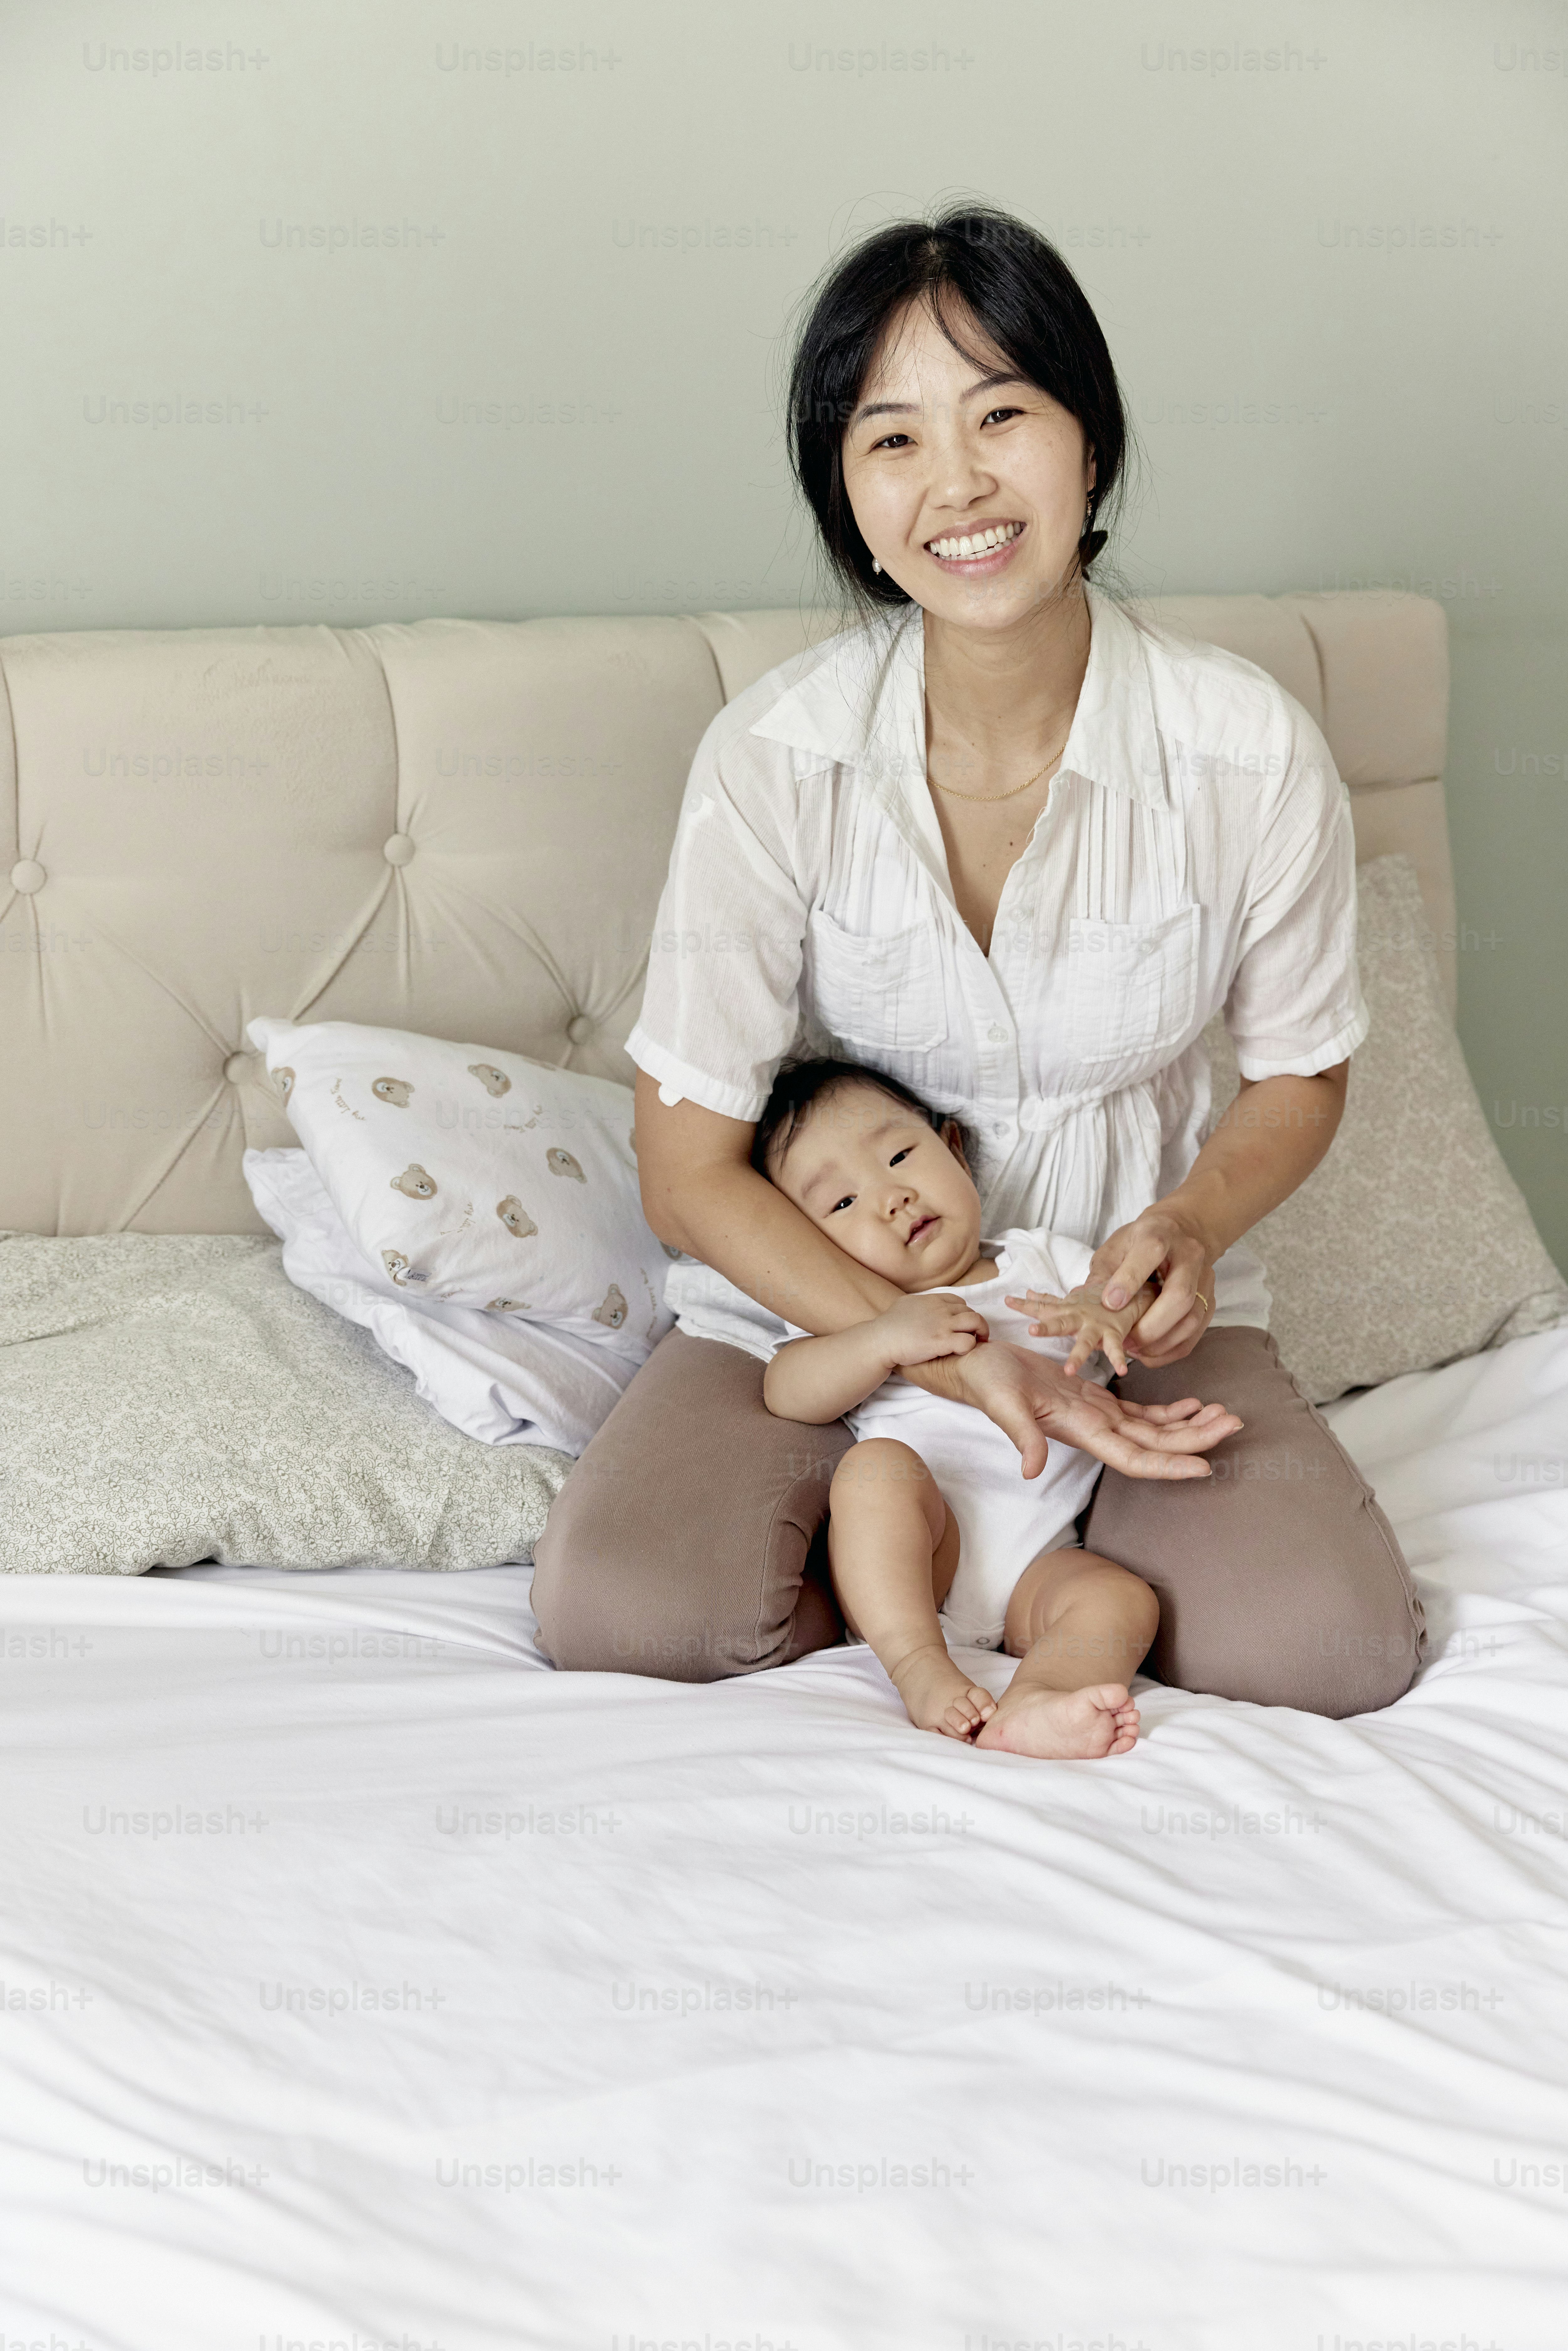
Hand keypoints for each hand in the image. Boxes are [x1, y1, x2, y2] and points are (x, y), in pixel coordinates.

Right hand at [876, 1290, 989, 1372]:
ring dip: (980, 1333)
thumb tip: (920, 1306)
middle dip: (976, 1325)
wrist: (881, 1340)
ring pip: (976, 1322)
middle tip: (975, 1337)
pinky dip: (970, 1347)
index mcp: (932, 1300)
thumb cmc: (888, 1325)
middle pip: (971, 1312)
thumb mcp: (904, 1304)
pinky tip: (962, 1353)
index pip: (959, 1302)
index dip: (963, 1314)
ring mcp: (943, 1324)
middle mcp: (941, 1309)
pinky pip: (968, 1342)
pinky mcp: (943, 1341)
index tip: (961, 1326)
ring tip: (976, 1344)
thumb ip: (918, 1304)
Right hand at [912, 1340, 1241, 1482]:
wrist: (974, 1364)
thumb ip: (1022, 1435)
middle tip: (1236, 1423)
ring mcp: (1095, 1415)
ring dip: (1190, 1424)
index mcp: (1079, 1431)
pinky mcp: (1092, 1398)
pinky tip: (1194, 1404)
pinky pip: (1139, 1411)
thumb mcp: (1002, 1403)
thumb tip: (1032, 1470)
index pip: (1133, 1458)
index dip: (1169, 1464)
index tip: (1206, 1467)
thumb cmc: (986, 1381)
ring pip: (1153, 1428)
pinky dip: (1168, 1410)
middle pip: (1155, 1443)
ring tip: (1225, 1414)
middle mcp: (1094, 1428)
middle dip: (1196, 1437)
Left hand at [1003, 1280, 1156, 1378]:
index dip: (1024, 1305)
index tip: (1007, 1301)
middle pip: (1060, 1322)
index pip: (1042, 1307)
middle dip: (1046, 1327)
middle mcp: (1079, 1317)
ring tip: (1069, 1371)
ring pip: (1085, 1342)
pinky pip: (1115, 1349)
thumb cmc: (1095, 1301)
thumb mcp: (1070, 1301)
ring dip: (1078, 1356)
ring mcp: (1096, 1327)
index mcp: (1066, 1311)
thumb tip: (1027, 1293)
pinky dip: (1119, 1359)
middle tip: (1031, 1330)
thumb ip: (1047, 1300)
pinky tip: (1121, 1371)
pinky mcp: (1113, 1334)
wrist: (1128, 1292)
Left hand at [1089, 1203, 1216, 1368]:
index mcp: (1160, 1234)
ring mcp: (1205, 1280)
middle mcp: (1189, 1256)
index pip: (1150, 1252)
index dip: (1129, 1280)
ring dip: (1160, 1343)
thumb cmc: (1140, 1241)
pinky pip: (1195, 1334)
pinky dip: (1170, 1350)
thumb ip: (1103, 1272)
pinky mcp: (1210, 1301)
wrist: (1181, 1232)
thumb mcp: (1115, 1246)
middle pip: (1180, 1295)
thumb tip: (1083, 1300)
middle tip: (1123, 1341)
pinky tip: (1148, 1353)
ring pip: (1192, 1319)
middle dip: (1150, 1326)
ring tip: (1132, 1350)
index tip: (1109, 1303)